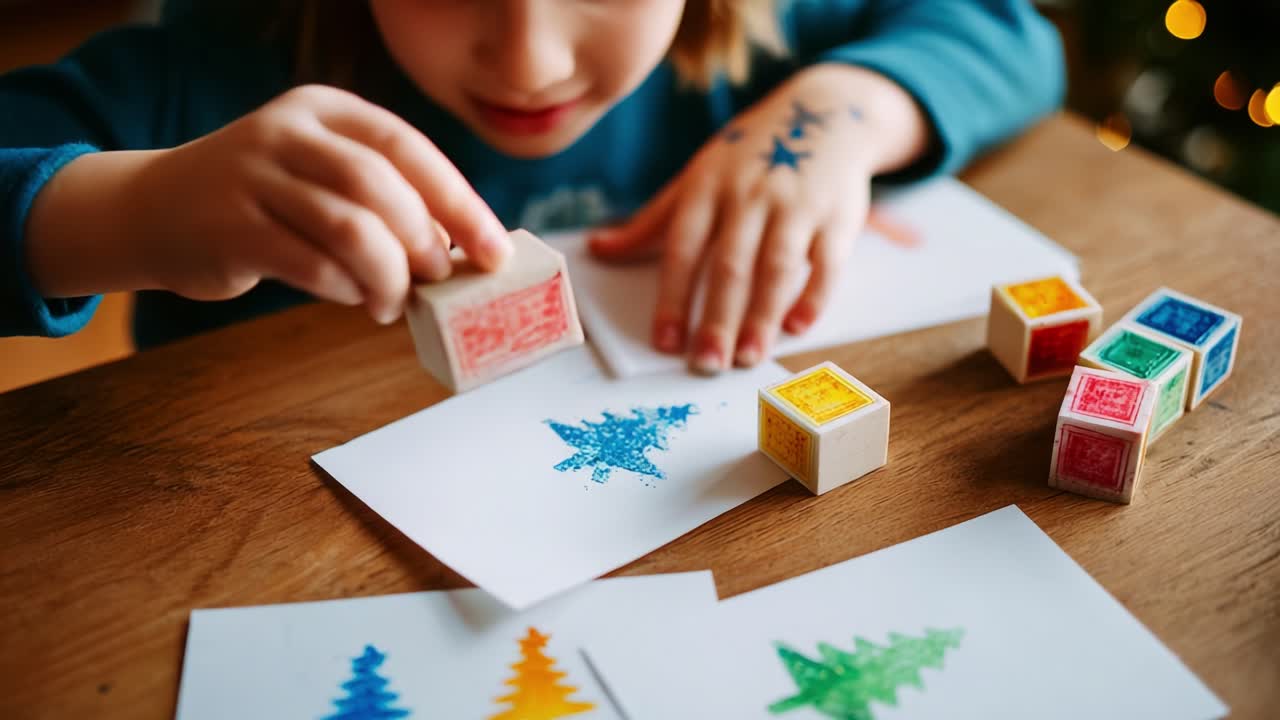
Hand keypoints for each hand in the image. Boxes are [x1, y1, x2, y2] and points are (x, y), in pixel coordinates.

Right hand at [26, 85, 510, 324]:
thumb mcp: (321, 174)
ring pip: (349, 227)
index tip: (493, 250)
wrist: (153, 210)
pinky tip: (353, 298)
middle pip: (381, 186)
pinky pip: (311, 264)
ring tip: (392, 302)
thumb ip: (383, 199)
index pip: (408, 148)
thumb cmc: (264, 201)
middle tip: (436, 279)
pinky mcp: (230, 227)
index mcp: (326, 109)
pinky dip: (346, 289)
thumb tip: (461, 250)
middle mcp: (288, 132)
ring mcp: (253, 176)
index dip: (459, 202)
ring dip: (388, 275)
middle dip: (423, 241)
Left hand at [589, 64, 927, 371]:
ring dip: (762, 316)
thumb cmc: (748, 155)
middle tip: (706, 365)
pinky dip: (814, 295)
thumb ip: (652, 221)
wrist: (825, 109)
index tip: (666, 342)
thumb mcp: (697, 177)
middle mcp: (749, 196)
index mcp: (707, 189)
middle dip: (718, 320)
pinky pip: (827, 262)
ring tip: (749, 358)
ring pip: (776, 267)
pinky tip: (798, 327)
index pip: (684, 249)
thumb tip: (598, 249)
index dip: (673, 297)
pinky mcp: (837, 216)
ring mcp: (796, 205)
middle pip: (730, 266)